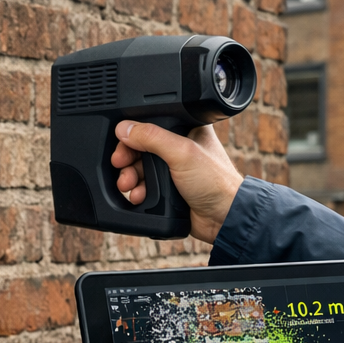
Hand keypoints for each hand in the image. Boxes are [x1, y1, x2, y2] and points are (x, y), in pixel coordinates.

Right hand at [109, 121, 244, 244]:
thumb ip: (152, 137)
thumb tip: (124, 128)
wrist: (223, 217)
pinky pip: (144, 187)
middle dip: (127, 159)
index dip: (133, 134)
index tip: (121, 143)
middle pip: (141, 147)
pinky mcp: (168, 189)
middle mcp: (178, 146)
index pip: (150, 125)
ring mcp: (172, 169)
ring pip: (140, 169)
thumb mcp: (182, 152)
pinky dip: (137, 191)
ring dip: (129, 177)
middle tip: (120, 165)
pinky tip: (136, 196)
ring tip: (127, 185)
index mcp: (185, 128)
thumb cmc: (216, 182)